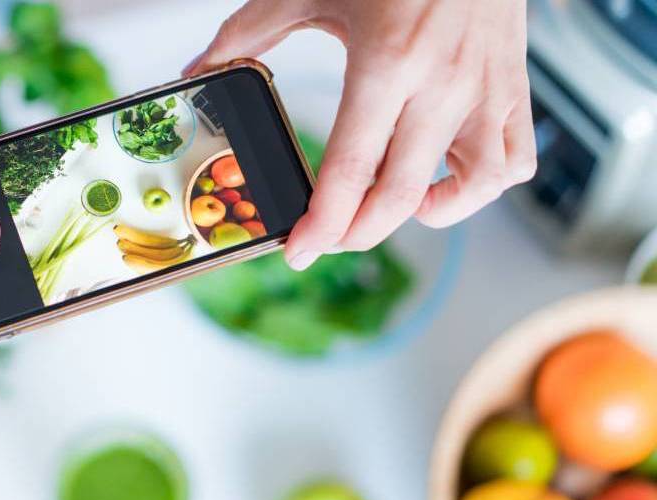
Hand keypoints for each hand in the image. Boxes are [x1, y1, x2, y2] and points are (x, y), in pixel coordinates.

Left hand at [185, 0, 535, 269]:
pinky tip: (443, 178)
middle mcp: (442, 84)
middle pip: (400, 195)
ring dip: (428, 214)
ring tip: (392, 208)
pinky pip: (513, 162)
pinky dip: (479, 187)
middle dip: (356, 233)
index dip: (321, 222)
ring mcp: (486, 91)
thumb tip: (200, 70)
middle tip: (326, 240)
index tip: (298, 250)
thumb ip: (249, 33)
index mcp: (388, 62)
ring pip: (471, 189)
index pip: (351, 168)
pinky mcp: (515, 90)